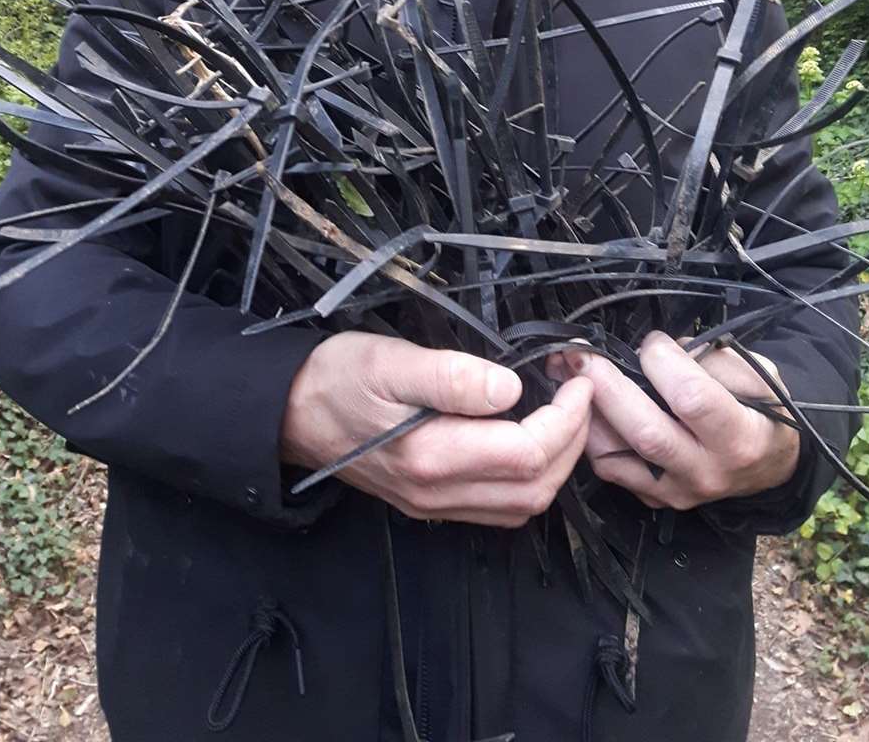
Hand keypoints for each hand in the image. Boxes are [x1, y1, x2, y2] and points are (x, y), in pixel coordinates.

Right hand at [280, 332, 593, 526]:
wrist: (289, 412)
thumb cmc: (337, 377)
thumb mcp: (388, 361)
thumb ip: (449, 377)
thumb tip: (510, 389)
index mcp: (431, 456)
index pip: (528, 452)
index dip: (566, 417)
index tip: (575, 377)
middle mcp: (437, 493)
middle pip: (536, 487)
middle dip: (572, 440)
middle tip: (579, 392)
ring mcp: (434, 505)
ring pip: (522, 506)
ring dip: (557, 463)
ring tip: (565, 415)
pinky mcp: (430, 504)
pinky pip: (498, 508)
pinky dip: (531, 479)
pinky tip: (531, 442)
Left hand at [550, 332, 799, 509]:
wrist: (769, 463)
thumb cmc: (760, 408)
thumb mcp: (756, 374)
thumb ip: (708, 359)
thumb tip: (655, 350)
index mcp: (739, 437)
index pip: (691, 399)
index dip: (663, 362)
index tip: (653, 342)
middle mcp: (707, 471)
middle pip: (645, 431)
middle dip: (606, 385)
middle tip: (580, 354)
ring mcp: (677, 491)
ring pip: (616, 456)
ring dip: (586, 410)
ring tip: (568, 374)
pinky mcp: (655, 498)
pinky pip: (610, 469)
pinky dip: (591, 435)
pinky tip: (584, 405)